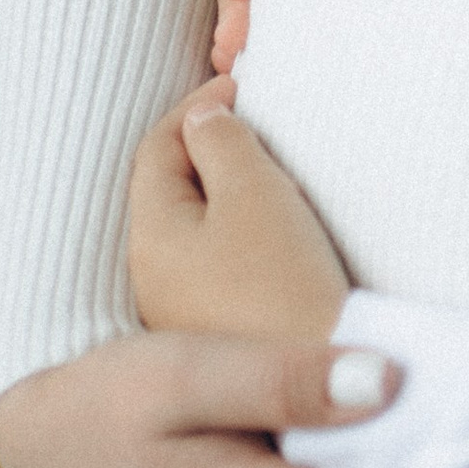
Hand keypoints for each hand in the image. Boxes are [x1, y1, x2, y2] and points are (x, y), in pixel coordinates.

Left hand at [131, 79, 349, 339]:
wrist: (317, 382)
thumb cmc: (285, 282)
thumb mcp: (254, 192)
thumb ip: (222, 141)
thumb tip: (203, 118)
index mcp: (151, 235)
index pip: (156, 147)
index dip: (199, 105)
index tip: (246, 84)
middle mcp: (151, 276)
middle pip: (170, 188)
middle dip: (211, 147)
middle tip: (262, 124)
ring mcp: (179, 311)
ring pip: (194, 226)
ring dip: (228, 191)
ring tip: (275, 173)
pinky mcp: (214, 334)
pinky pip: (214, 262)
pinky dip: (238, 232)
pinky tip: (276, 234)